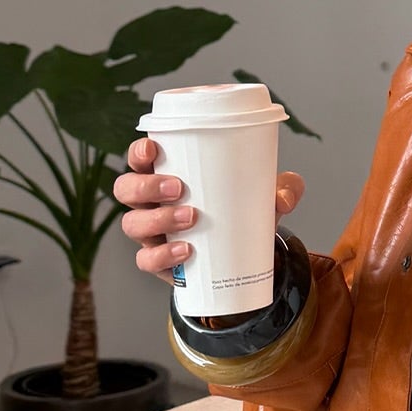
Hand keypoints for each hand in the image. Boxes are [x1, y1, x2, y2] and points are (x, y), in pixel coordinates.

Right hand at [114, 138, 304, 282]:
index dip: (138, 151)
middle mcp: (150, 203)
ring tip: (191, 217)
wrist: (241, 257)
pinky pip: (146, 260)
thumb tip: (284, 195)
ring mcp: (151, 233)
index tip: (154, 148)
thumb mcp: (262, 195)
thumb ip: (283, 188)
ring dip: (158, 219)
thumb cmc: (239, 211)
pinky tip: (186, 251)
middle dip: (146, 186)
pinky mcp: (159, 262)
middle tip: (179, 188)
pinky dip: (163, 256)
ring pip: (132, 224)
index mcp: (165, 175)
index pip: (139, 158)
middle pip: (126, 189)